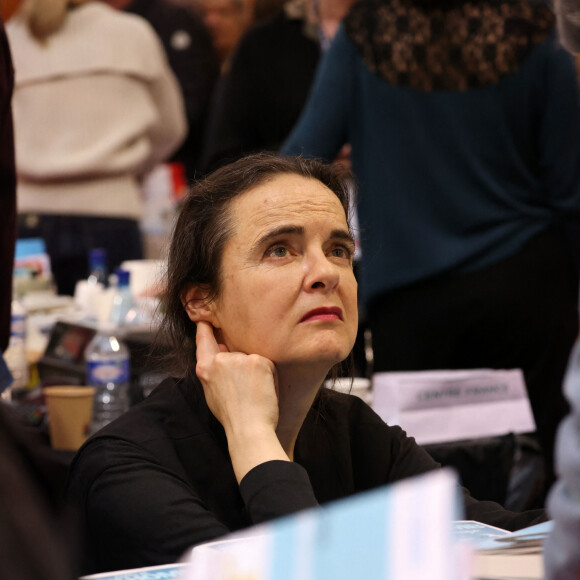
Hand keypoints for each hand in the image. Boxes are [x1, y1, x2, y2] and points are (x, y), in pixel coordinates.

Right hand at [195, 321, 288, 480]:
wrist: (249, 428)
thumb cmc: (232, 415)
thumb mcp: (212, 392)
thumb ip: (214, 370)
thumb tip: (220, 352)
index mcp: (206, 367)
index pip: (204, 339)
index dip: (205, 328)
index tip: (206, 319)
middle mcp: (220, 359)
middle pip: (235, 351)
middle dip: (242, 365)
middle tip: (245, 388)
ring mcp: (240, 359)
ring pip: (252, 358)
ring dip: (256, 371)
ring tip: (253, 393)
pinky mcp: (258, 361)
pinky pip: (266, 363)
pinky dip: (268, 375)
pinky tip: (263, 390)